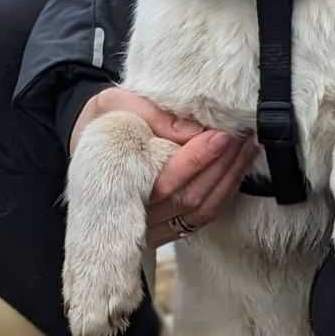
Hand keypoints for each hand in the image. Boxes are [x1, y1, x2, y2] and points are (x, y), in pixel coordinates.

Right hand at [71, 88, 258, 246]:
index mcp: (115, 181)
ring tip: (247, 147)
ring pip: (199, 211)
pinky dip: (225, 194)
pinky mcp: (164, 230)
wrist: (86, 141)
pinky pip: (201, 219)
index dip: (197, 159)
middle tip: (243, 136)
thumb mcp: (116, 106)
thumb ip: (153, 117)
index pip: (165, 180)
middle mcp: (132, 213)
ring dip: (229, 179)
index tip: (221, 135)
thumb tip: (194, 131)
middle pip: (188, 198)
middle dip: (222, 166)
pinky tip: (238, 169)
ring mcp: (149, 227)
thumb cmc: (102, 120)